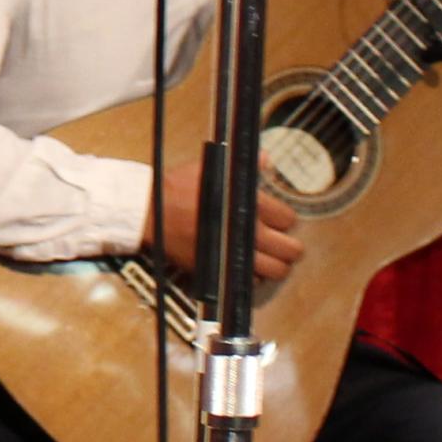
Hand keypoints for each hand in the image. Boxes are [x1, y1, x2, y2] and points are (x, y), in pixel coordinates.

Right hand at [150, 150, 305, 284]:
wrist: (151, 212)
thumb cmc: (179, 187)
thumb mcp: (212, 167)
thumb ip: (245, 166)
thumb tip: (266, 159)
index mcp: (248, 204)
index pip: (288, 218)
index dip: (286, 218)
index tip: (279, 218)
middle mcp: (246, 232)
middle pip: (290, 250)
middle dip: (290, 246)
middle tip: (282, 242)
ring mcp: (233, 254)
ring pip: (275, 270)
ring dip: (276, 265)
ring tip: (269, 257)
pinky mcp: (219, 270)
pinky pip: (248, 282)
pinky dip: (252, 276)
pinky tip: (246, 266)